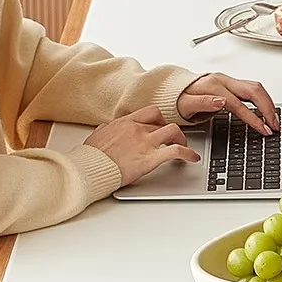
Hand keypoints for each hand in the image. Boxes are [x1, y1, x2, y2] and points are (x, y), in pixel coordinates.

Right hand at [85, 106, 199, 184]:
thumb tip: (108, 129)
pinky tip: (193, 158)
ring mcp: (145, 142)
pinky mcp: (150, 159)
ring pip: (173, 131)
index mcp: (125, 122)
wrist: (89, 169)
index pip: (150, 112)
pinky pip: (176, 151)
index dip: (160, 119)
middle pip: (163, 121)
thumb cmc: (91, 157)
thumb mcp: (97, 136)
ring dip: (182, 139)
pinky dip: (188, 154)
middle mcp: (137, 129)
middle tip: (174, 139)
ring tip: (185, 148)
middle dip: (171, 130)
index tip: (162, 126)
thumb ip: (106, 130)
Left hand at [178, 73, 278, 134]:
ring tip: (274, 119)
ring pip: (256, 87)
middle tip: (275, 125)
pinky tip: (267, 109)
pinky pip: (252, 88)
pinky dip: (263, 99)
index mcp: (214, 86)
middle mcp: (224, 81)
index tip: (264, 129)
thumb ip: (202, 103)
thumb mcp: (185, 105)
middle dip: (268, 108)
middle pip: (254, 91)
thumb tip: (220, 102)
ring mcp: (229, 81)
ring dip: (268, 103)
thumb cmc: (180, 100)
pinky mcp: (232, 83)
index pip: (239, 104)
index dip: (254, 118)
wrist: (176, 90)